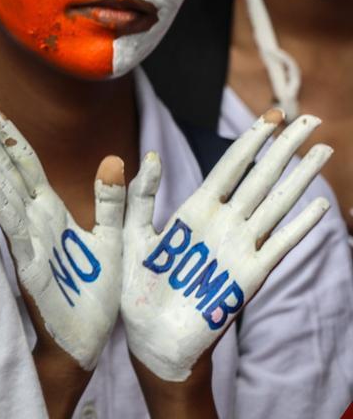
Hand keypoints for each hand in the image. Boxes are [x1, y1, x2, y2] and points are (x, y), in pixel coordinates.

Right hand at [0, 101, 123, 370]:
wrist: (87, 341)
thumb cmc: (97, 294)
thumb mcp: (115, 237)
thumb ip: (113, 199)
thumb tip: (115, 156)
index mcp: (49, 209)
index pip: (22, 160)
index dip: (4, 131)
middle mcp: (33, 218)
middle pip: (4, 167)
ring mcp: (27, 239)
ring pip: (1, 191)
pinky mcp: (29, 262)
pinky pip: (13, 226)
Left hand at [122, 110, 332, 381]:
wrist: (151, 339)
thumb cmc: (138, 288)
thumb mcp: (131, 234)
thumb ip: (138, 197)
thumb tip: (147, 156)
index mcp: (196, 210)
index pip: (230, 167)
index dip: (251, 140)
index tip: (272, 116)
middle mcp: (224, 224)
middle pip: (261, 177)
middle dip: (284, 148)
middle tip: (310, 118)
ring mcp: (240, 248)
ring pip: (276, 204)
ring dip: (300, 177)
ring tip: (323, 150)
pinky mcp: (248, 277)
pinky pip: (277, 246)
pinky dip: (298, 227)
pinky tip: (319, 206)